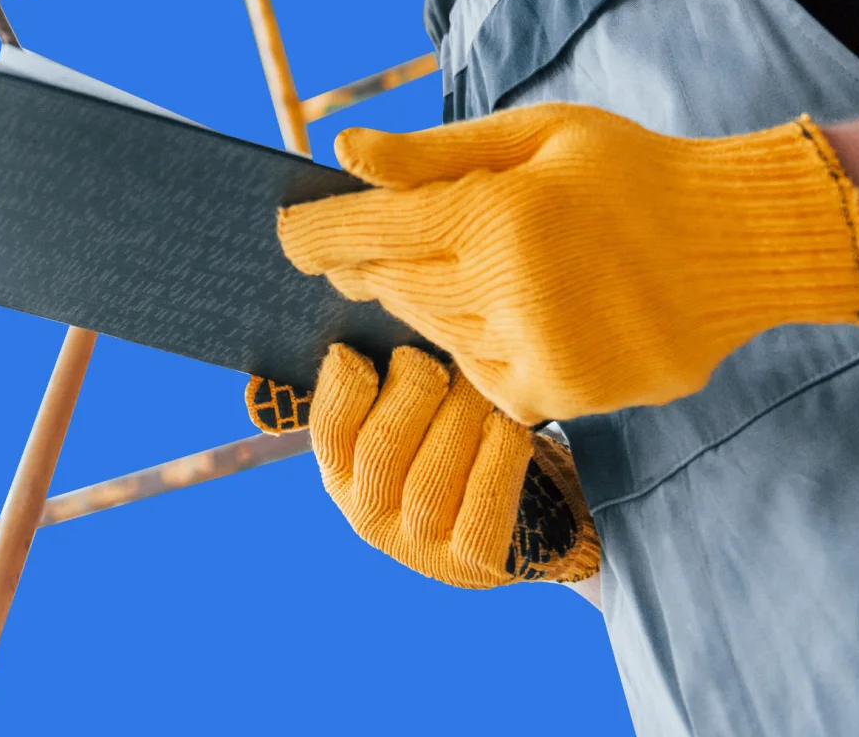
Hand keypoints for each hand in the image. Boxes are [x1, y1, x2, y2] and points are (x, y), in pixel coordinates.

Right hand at [245, 346, 598, 587]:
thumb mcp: (413, 402)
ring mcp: (422, 547)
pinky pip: (486, 496)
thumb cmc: (459, 430)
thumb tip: (359, 297)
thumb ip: (382, 367)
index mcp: (342, 473)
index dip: (347, 382)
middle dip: (419, 384)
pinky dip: (500, 447)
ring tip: (484, 376)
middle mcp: (370, 518)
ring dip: (466, 410)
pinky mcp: (474, 562)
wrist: (531, 509)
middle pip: (385, 444)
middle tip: (445, 353)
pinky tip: (511, 419)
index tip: (371, 346)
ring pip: (435, 470)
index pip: (328, 429)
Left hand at [277, 102, 858, 425]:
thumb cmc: (632, 170)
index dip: (318, 233)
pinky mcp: (559, 397)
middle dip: (365, 265)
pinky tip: (499, 306)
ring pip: (433, 333)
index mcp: (501, 214)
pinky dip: (471, 343)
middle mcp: (509, 293)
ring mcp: (534, 354)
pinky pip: (479, 375)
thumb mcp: (538, 133)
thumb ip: (436, 152)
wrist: (736, 246)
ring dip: (420, 300)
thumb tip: (346, 152)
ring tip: (448, 264)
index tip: (282, 231)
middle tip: (347, 248)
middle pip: (395, 285)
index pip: (374, 230)